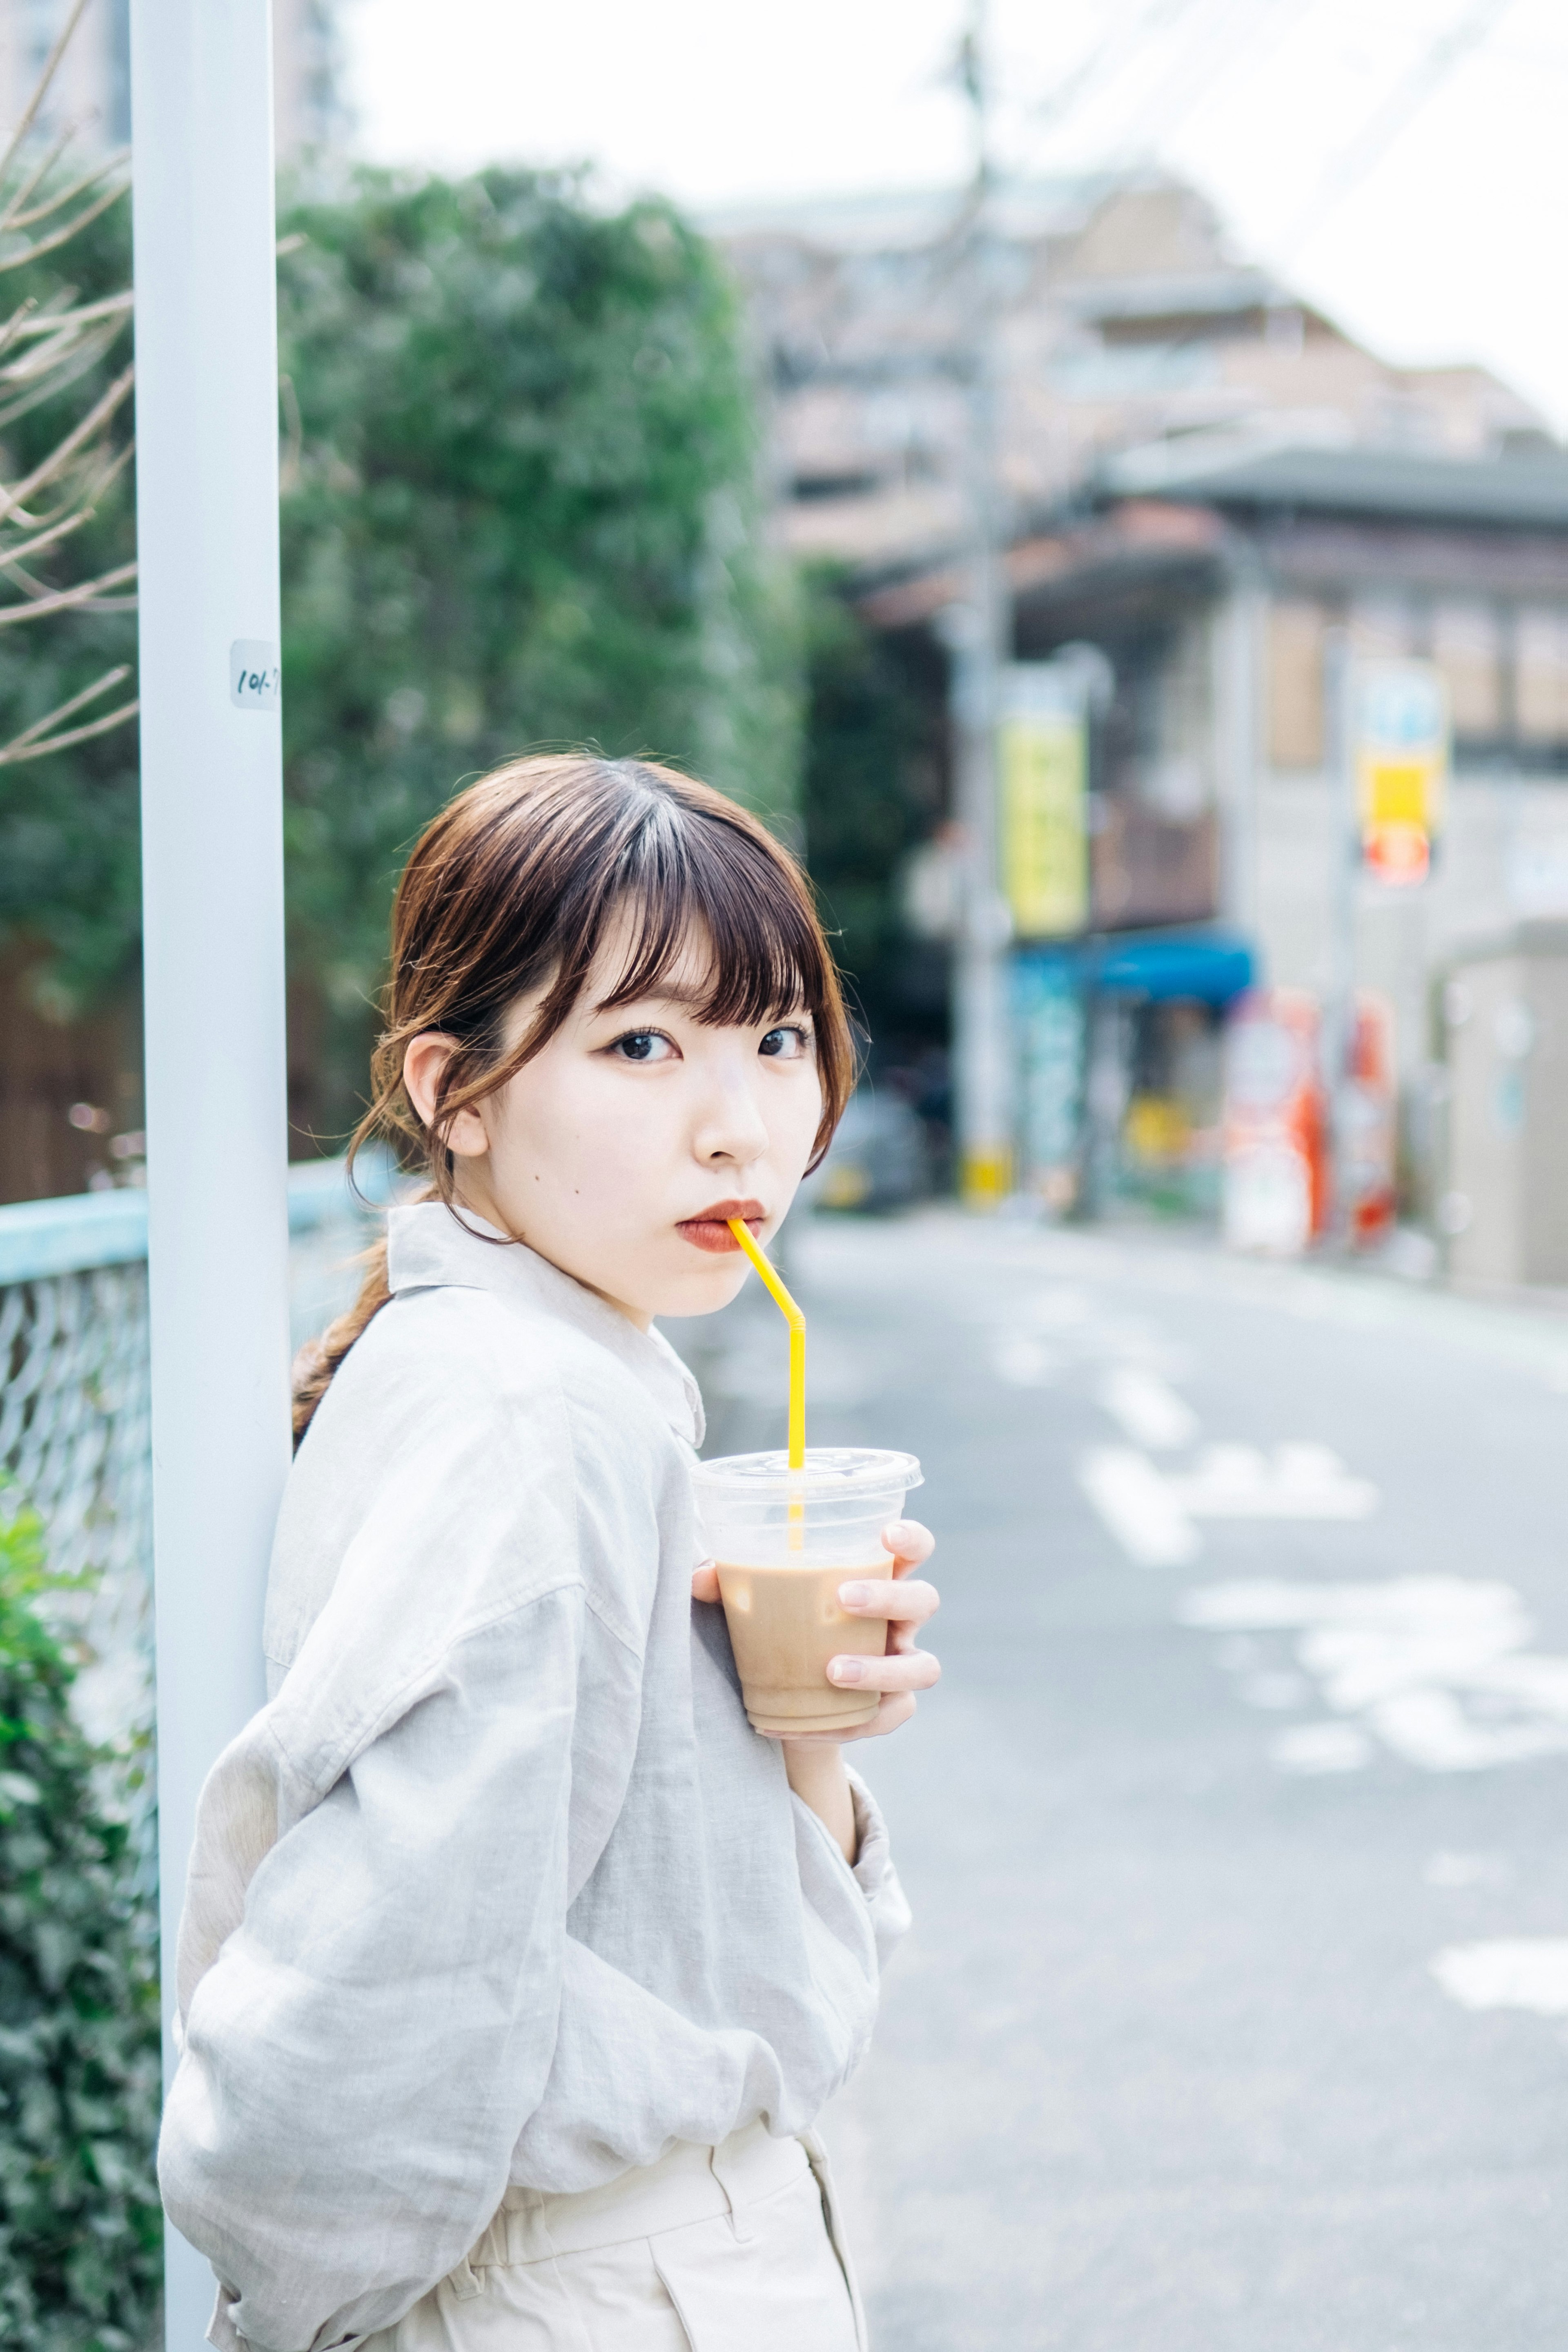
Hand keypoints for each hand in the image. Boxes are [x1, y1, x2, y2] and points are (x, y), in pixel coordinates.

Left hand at [690, 1519, 940, 1746]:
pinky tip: (811, 1725)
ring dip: (881, 1668)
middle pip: (923, 1600)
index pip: (913, 1549)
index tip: (887, 1533)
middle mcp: (897, 1620)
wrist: (782, 1702)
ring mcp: (899, 1664)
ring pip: (921, 1666)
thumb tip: (700, 1577)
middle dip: (890, 1597)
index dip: (912, 1538)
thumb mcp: (751, 1604)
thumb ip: (728, 1585)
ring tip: (832, 1670)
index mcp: (875, 1579)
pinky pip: (890, 1716)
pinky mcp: (889, 1709)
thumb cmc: (776, 1630)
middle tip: (844, 1598)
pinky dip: (854, 1723)